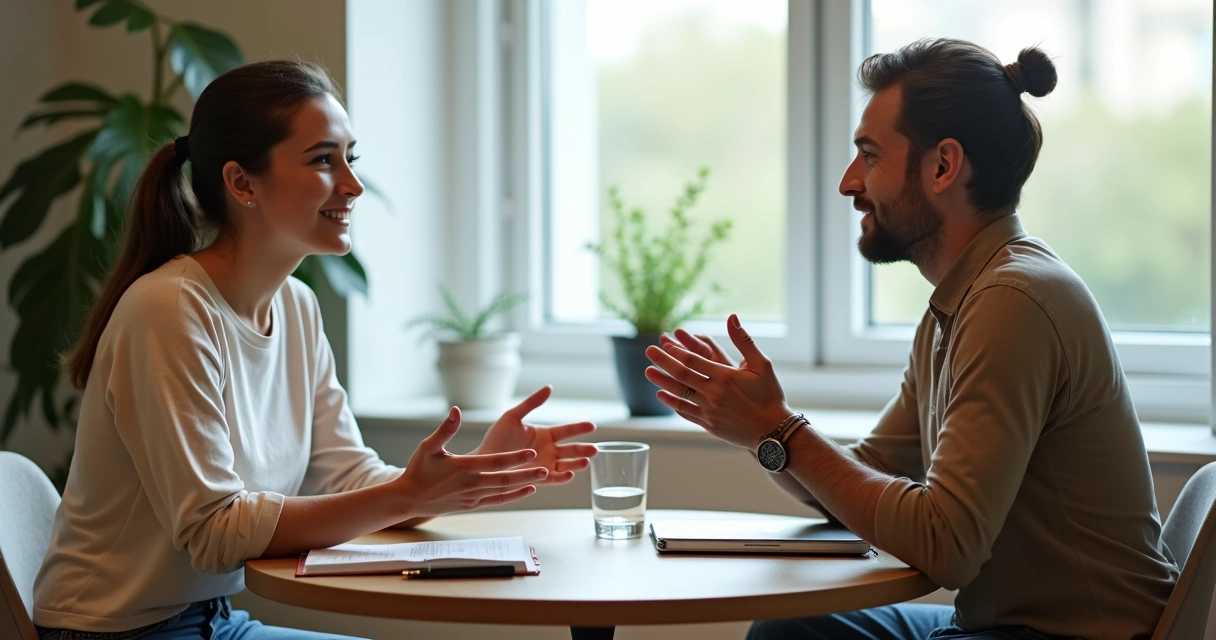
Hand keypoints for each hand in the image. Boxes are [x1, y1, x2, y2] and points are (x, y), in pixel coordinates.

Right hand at [392, 407, 549, 516]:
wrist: (409, 499)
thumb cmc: (418, 469)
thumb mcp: (428, 446)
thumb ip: (445, 429)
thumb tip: (456, 410)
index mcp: (463, 468)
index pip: (494, 462)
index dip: (514, 457)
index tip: (531, 452)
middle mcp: (471, 484)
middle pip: (504, 479)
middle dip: (526, 473)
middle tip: (545, 468)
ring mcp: (473, 497)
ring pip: (503, 491)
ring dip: (524, 484)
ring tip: (543, 476)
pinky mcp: (472, 505)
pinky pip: (497, 501)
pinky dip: (513, 496)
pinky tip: (528, 489)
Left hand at [476, 386, 597, 484]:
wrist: (483, 460)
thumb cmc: (496, 438)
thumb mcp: (512, 417)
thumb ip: (531, 403)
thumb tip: (549, 387)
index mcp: (544, 435)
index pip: (566, 431)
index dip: (579, 428)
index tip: (592, 426)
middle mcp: (548, 450)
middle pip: (571, 450)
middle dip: (583, 450)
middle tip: (595, 450)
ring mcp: (544, 465)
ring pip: (566, 465)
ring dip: (576, 464)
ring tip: (586, 462)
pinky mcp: (537, 478)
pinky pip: (553, 479)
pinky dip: (562, 478)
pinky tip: (569, 475)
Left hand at [645, 314, 792, 448]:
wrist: (773, 431)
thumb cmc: (769, 395)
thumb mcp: (761, 364)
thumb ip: (743, 340)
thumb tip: (732, 317)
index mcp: (726, 377)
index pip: (694, 361)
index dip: (677, 351)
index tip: (664, 342)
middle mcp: (714, 393)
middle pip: (682, 375)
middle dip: (663, 361)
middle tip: (649, 350)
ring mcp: (709, 411)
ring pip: (679, 394)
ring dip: (662, 381)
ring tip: (648, 371)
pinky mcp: (708, 424)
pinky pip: (685, 412)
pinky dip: (672, 402)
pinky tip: (662, 394)